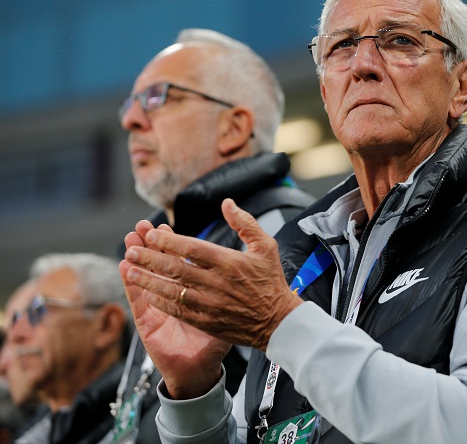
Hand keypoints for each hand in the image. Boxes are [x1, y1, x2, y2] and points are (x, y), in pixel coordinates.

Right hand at [120, 220, 230, 398]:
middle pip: (158, 264)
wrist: (202, 368)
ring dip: (136, 259)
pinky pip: (138, 301)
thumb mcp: (229, 306)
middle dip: (149, 244)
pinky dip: (131, 284)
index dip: (170, 243)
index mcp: (192, 288)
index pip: (179, 259)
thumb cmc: (217, 337)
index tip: (163, 227)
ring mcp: (157, 307)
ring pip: (145, 278)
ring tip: (129, 239)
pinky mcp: (147, 323)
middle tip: (141, 226)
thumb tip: (237, 259)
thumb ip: (231, 283)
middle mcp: (173, 295)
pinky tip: (125, 268)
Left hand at [121, 199, 301, 396]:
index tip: (151, 233)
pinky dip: (160, 301)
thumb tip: (226, 203)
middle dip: (151, 258)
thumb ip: (245, 223)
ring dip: (149, 280)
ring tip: (131, 270)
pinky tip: (147, 293)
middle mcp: (217, 283)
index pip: (193, 248)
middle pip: (176, 269)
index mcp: (230, 263)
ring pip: (172, 290)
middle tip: (131, 249)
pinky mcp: (207, 321)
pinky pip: (177, 310)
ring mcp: (210, 304)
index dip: (169, 241)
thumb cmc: (271, 281)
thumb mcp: (266, 246)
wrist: (277, 322)